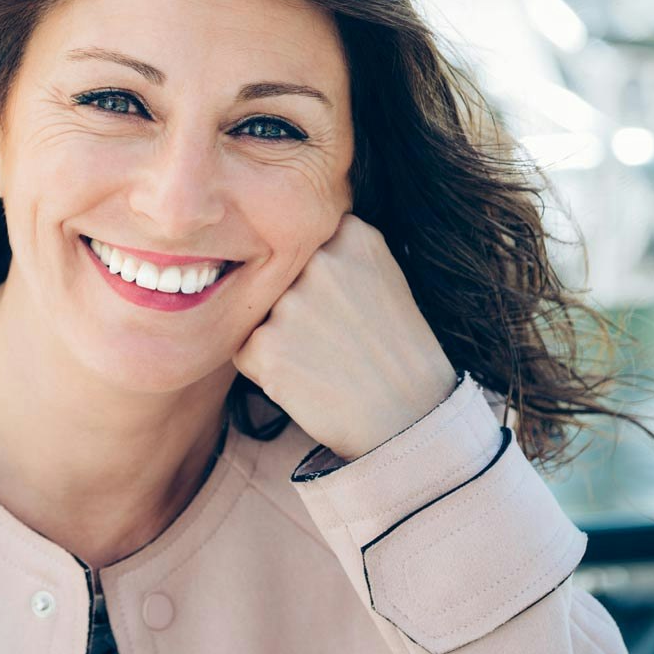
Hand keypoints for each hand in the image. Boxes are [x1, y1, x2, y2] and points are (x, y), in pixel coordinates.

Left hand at [231, 213, 458, 459]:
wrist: (408, 418)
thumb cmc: (396, 350)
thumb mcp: (383, 276)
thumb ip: (337, 250)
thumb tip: (280, 244)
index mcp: (352, 235)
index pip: (302, 243)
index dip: (315, 278)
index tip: (342, 303)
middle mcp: (319, 260)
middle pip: (278, 276)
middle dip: (293, 306)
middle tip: (331, 338)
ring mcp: (289, 302)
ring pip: (258, 313)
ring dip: (278, 336)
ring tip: (322, 359)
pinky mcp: (264, 345)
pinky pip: (245, 349)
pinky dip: (267, 367)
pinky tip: (306, 378)